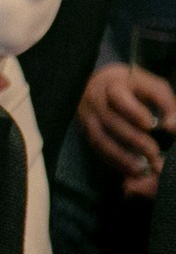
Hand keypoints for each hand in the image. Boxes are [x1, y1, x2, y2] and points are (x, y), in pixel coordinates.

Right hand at [80, 62, 172, 197]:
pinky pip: (97, 149)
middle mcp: (96, 99)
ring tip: (143, 167)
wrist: (101, 83)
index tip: (153, 125)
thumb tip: (172, 127)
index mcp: (114, 84)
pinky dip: (114, 161)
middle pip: (111, 120)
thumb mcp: (152, 87)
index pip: (120, 98)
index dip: (135, 112)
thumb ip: (166, 104)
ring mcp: (88, 116)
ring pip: (100, 138)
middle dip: (134, 139)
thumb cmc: (134, 87)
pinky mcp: (86, 130)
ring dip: (122, 155)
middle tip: (154, 153)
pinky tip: (131, 169)